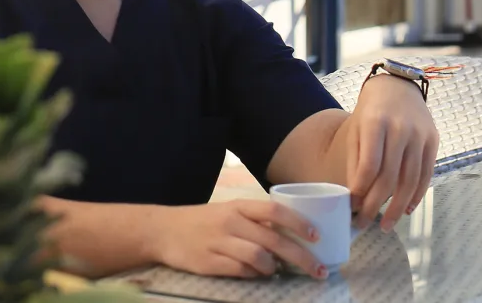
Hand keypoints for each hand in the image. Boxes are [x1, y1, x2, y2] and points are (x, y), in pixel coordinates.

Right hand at [147, 200, 328, 278]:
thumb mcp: (228, 211)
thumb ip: (255, 221)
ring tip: (275, 271)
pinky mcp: (209, 263)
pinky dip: (253, 275)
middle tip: (319, 270)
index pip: (274, 211)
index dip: (298, 223)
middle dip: (301, 257)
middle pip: (273, 240)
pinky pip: (240, 271)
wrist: (162, 230)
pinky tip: (255, 274)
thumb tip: (289, 237)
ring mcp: (219, 243)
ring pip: (258, 257)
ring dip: (273, 268)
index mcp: (238, 206)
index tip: (317, 236)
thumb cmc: (202, 221)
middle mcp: (230, 222)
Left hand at [346, 74, 438, 231]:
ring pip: (410, 180)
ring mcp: (420, 135)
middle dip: (375, 205)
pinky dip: (416, 195)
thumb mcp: (355, 131)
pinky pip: (426, 175)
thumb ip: (355, 162)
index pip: (369, 166)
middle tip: (364, 223)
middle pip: (389, 177)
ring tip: (386, 225)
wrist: (398, 88)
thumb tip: (354, 198)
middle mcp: (400, 129)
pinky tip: (406, 209)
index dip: (360, 191)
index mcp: (375, 123)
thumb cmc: (370, 113)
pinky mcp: (433, 141)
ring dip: (397, 207)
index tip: (352, 207)